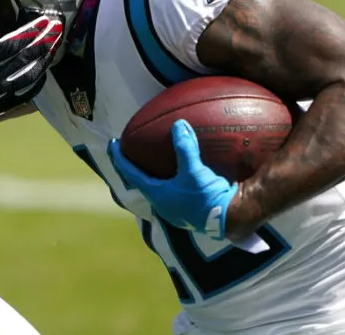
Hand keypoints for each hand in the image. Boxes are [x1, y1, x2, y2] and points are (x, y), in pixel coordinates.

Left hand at [107, 119, 237, 239]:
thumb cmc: (208, 198)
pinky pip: (174, 190)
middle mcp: (163, 204)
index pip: (131, 174)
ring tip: (152, 161)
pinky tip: (178, 171)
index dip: (120, 159)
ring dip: (153, 174)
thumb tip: (178, 124)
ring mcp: (176, 208)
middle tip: (130, 152)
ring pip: (158, 187)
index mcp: (157, 196)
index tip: (112, 145)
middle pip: (142, 182)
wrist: (233, 219)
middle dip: (135, 168)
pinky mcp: (190, 209)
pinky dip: (171, 178)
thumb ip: (185, 148)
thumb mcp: (194, 172)